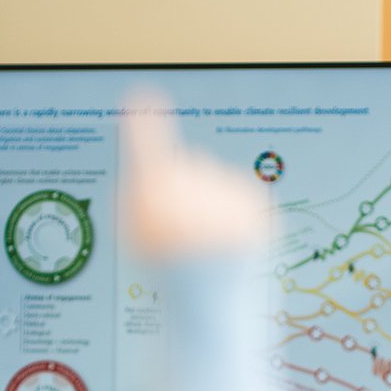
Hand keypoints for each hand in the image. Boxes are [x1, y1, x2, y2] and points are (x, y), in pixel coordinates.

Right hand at [119, 94, 271, 260]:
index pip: (146, 138)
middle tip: (182, 227)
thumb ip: (136, 199)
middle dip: (187, 188)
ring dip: (213, 207)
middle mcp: (192, 175)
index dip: (142, 119)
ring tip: (207, 244)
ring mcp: (226, 184)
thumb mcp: (136, 236)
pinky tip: (226, 243)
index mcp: (156, 182)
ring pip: (218, 183)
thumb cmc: (170, 268)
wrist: (215, 292)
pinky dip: (235, 217)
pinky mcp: (254, 198)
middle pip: (189, 166)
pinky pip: (242, 198)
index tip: (141, 97)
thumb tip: (143, 182)